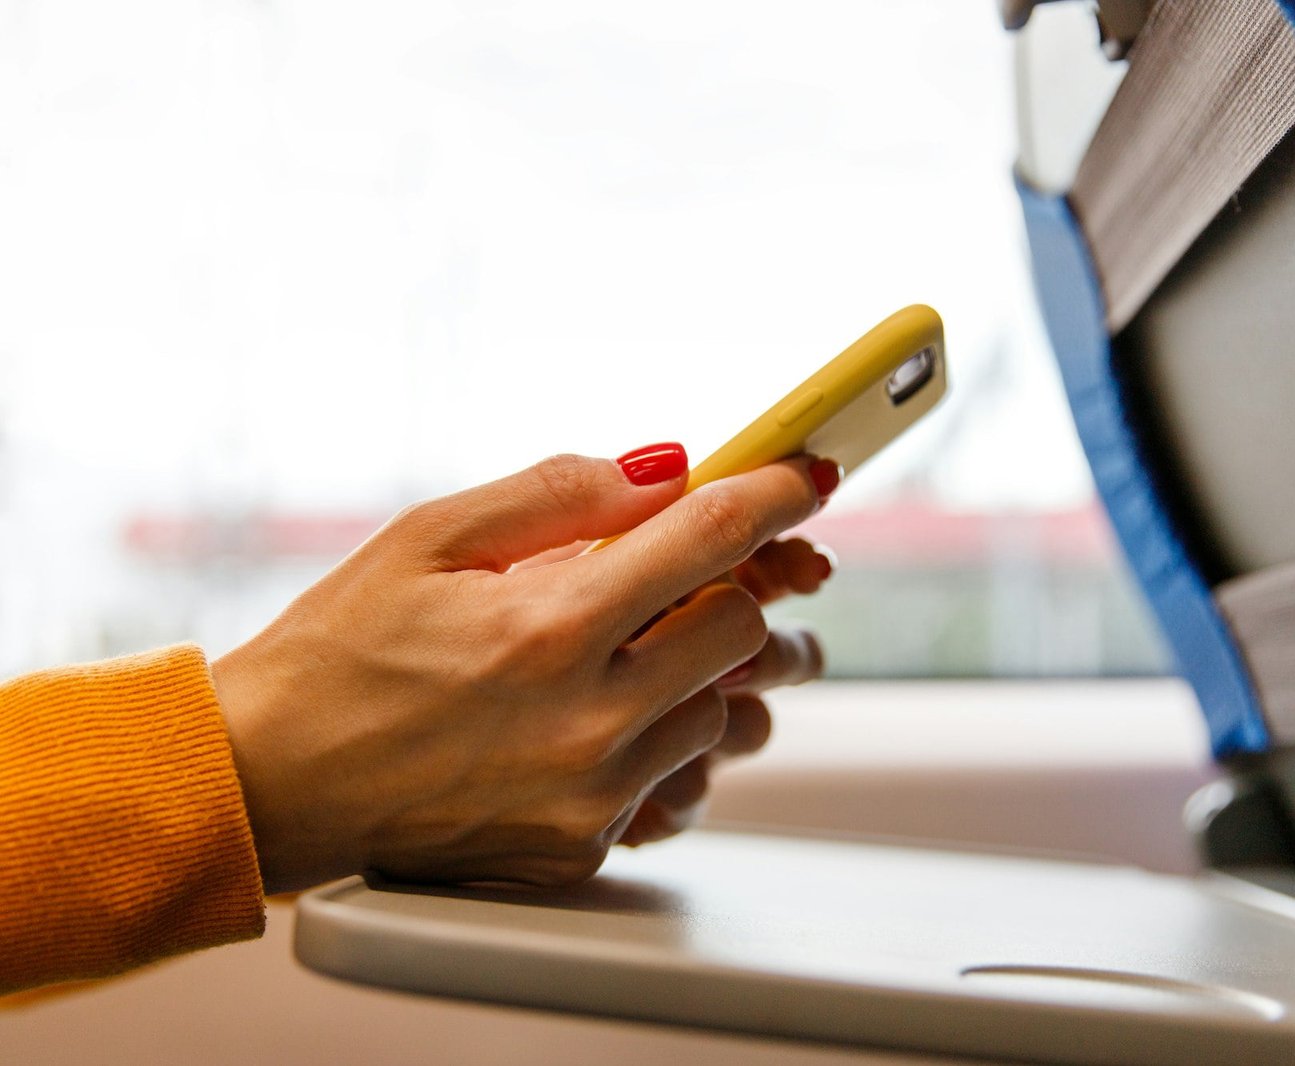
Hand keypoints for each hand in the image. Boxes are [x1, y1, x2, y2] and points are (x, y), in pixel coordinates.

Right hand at [212, 448, 830, 892]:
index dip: (774, 492)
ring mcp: (592, 797)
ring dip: (699, 668)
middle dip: (729, 584)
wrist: (270, 783)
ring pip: (724, 712)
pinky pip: (679, 785)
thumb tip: (668, 464)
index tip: (807, 474)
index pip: (710, 538)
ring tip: (633, 648)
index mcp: (551, 626)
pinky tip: (611, 717)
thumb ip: (560, 492)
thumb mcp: (431, 538)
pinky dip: (665, 741)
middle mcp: (588, 720)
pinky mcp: (582, 850)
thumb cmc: (337, 652)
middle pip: (742, 628)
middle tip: (689, 569)